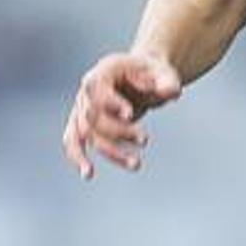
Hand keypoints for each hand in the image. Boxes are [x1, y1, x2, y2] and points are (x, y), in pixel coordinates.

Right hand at [63, 51, 183, 177]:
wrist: (144, 79)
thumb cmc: (154, 74)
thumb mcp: (165, 74)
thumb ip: (168, 82)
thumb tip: (170, 92)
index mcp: (105, 70)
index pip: (95, 86)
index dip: (108, 102)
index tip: (130, 115)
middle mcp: (88, 89)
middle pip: (93, 115)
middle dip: (118, 131)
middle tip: (145, 139)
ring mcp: (83, 107)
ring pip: (87, 133)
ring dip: (111, 151)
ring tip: (136, 164)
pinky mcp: (83, 123)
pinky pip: (74, 141)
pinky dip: (78, 157)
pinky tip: (88, 174)